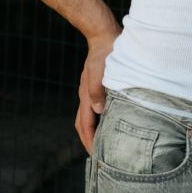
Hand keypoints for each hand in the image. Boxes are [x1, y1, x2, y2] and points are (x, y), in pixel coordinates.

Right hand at [75, 25, 120, 152]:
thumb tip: (99, 111)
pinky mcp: (96, 87)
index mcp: (86, 95)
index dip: (90, 141)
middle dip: (89, 141)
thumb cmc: (105, 53)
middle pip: (83, 125)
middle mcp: (86, 96)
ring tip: (103, 145)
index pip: (85, 125)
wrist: (104, 35)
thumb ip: (97, 91)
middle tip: (99, 157)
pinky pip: (93, 109)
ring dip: (93, 132)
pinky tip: (108, 122)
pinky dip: (98, 121)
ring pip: (87, 118)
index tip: (96, 155)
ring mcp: (90, 91)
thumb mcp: (100, 71)